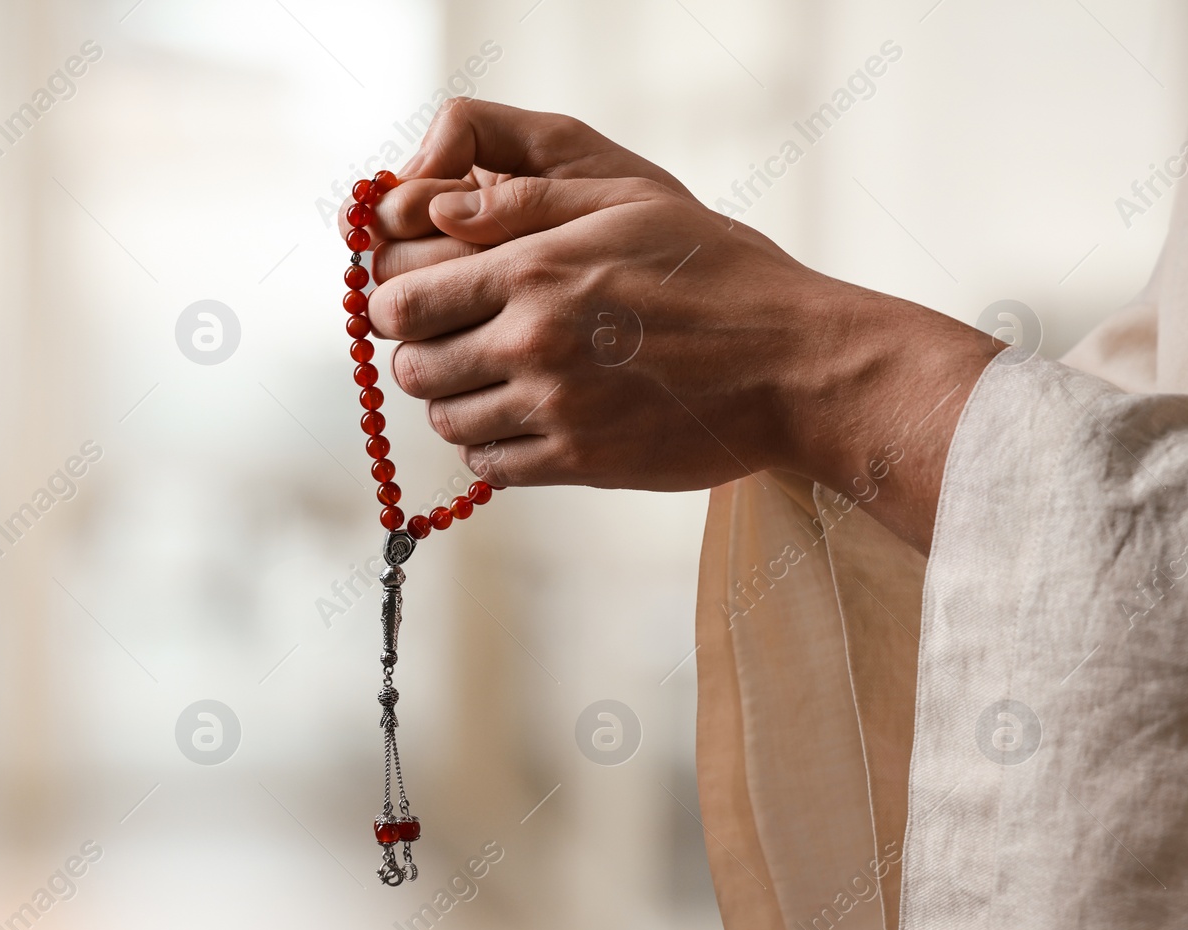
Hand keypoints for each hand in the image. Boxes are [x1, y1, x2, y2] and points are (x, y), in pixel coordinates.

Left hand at [362, 102, 998, 551]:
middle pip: (412, 367)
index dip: (397, 302)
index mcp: (533, 272)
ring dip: (459, 401)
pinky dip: (494, 447)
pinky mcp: (578, 464)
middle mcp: (532, 345)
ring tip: (497, 379)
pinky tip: (528, 418)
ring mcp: (554, 412)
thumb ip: (525, 202)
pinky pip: (490, 467)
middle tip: (458, 341)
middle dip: (423, 352)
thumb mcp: (625, 203)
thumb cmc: (715, 271)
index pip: (401, 302)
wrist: (790, 364)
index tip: (419, 302)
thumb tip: (442, 213)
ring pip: (447, 422)